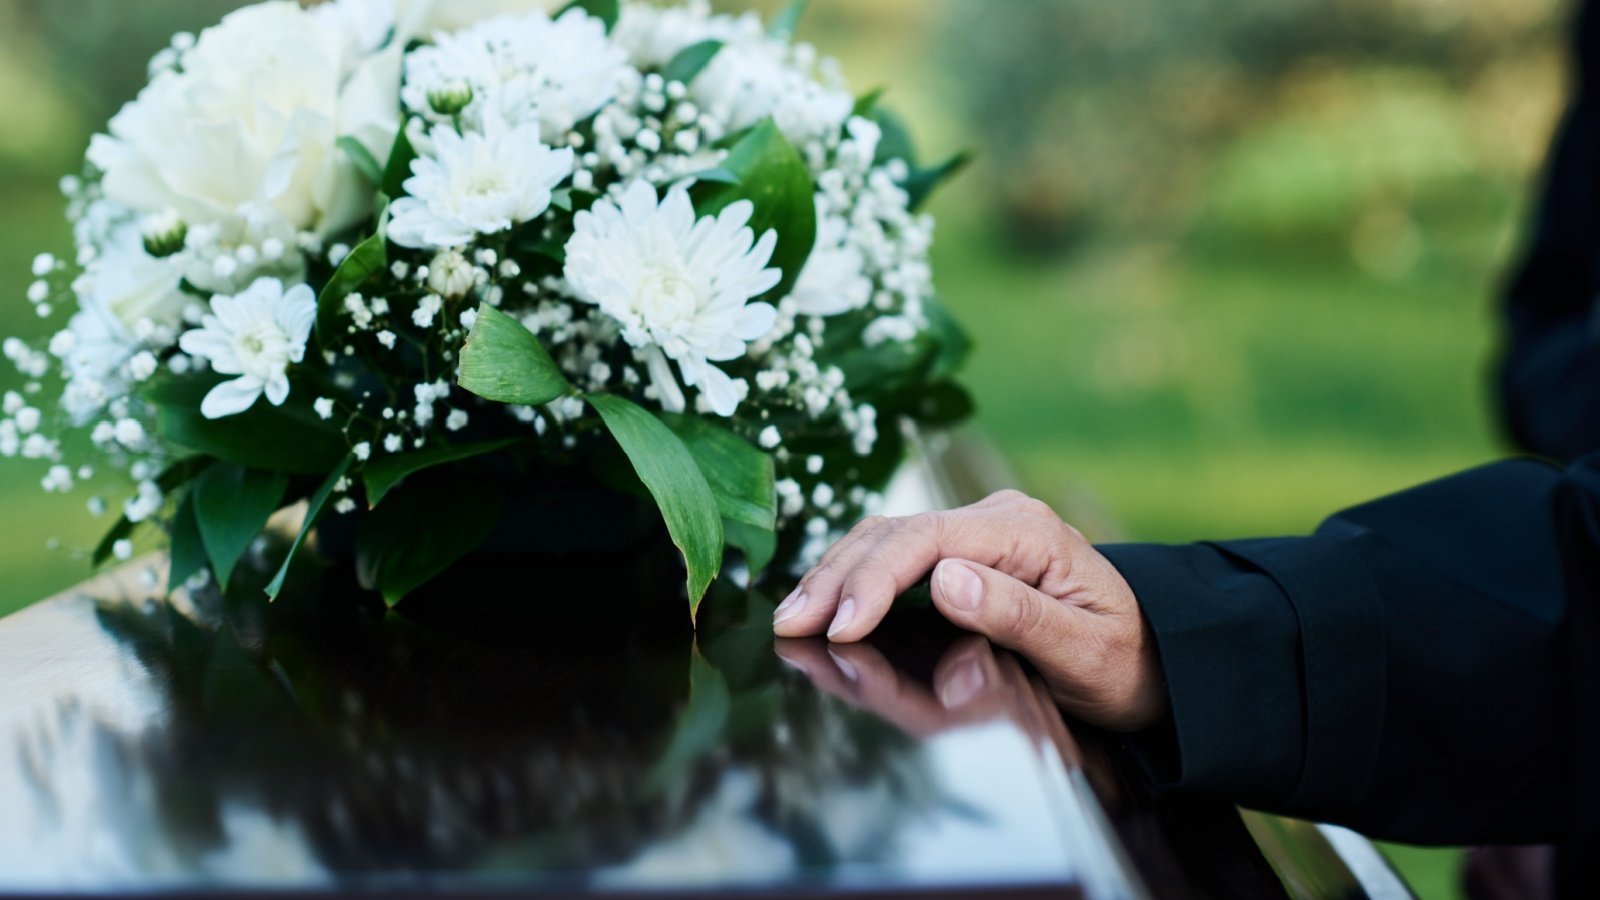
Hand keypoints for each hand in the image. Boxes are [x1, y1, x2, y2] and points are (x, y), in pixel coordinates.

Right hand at [771, 490, 1166, 731]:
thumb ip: (1018, 614)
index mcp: (1024, 530)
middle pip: (894, 533)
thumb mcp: (1085, 650)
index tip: (842, 628)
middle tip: (790, 626)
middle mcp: (995, 519)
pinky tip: (824, 606)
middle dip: (837, 578)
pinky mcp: (964, 555)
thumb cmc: (1127, 662)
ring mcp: (977, 533)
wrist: (1161, 657)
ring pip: (885, 539)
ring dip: (835, 576)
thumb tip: (945, 581)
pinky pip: (897, 557)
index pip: (928, 540)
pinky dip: (854, 579)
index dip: (876, 580)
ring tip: (791, 618)